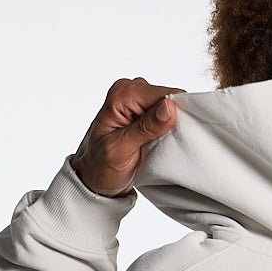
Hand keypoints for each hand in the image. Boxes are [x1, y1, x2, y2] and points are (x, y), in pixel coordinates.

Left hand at [70, 77, 187, 197]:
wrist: (93, 178)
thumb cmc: (100, 166)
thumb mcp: (120, 150)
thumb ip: (144, 128)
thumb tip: (169, 107)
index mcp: (122, 95)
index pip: (164, 94)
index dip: (177, 113)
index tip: (177, 135)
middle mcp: (131, 92)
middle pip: (171, 98)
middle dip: (176, 120)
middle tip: (165, 144)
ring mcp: (139, 102)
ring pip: (173, 107)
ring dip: (174, 127)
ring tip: (161, 145)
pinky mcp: (146, 113)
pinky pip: (169, 116)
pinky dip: (171, 130)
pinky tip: (162, 143)